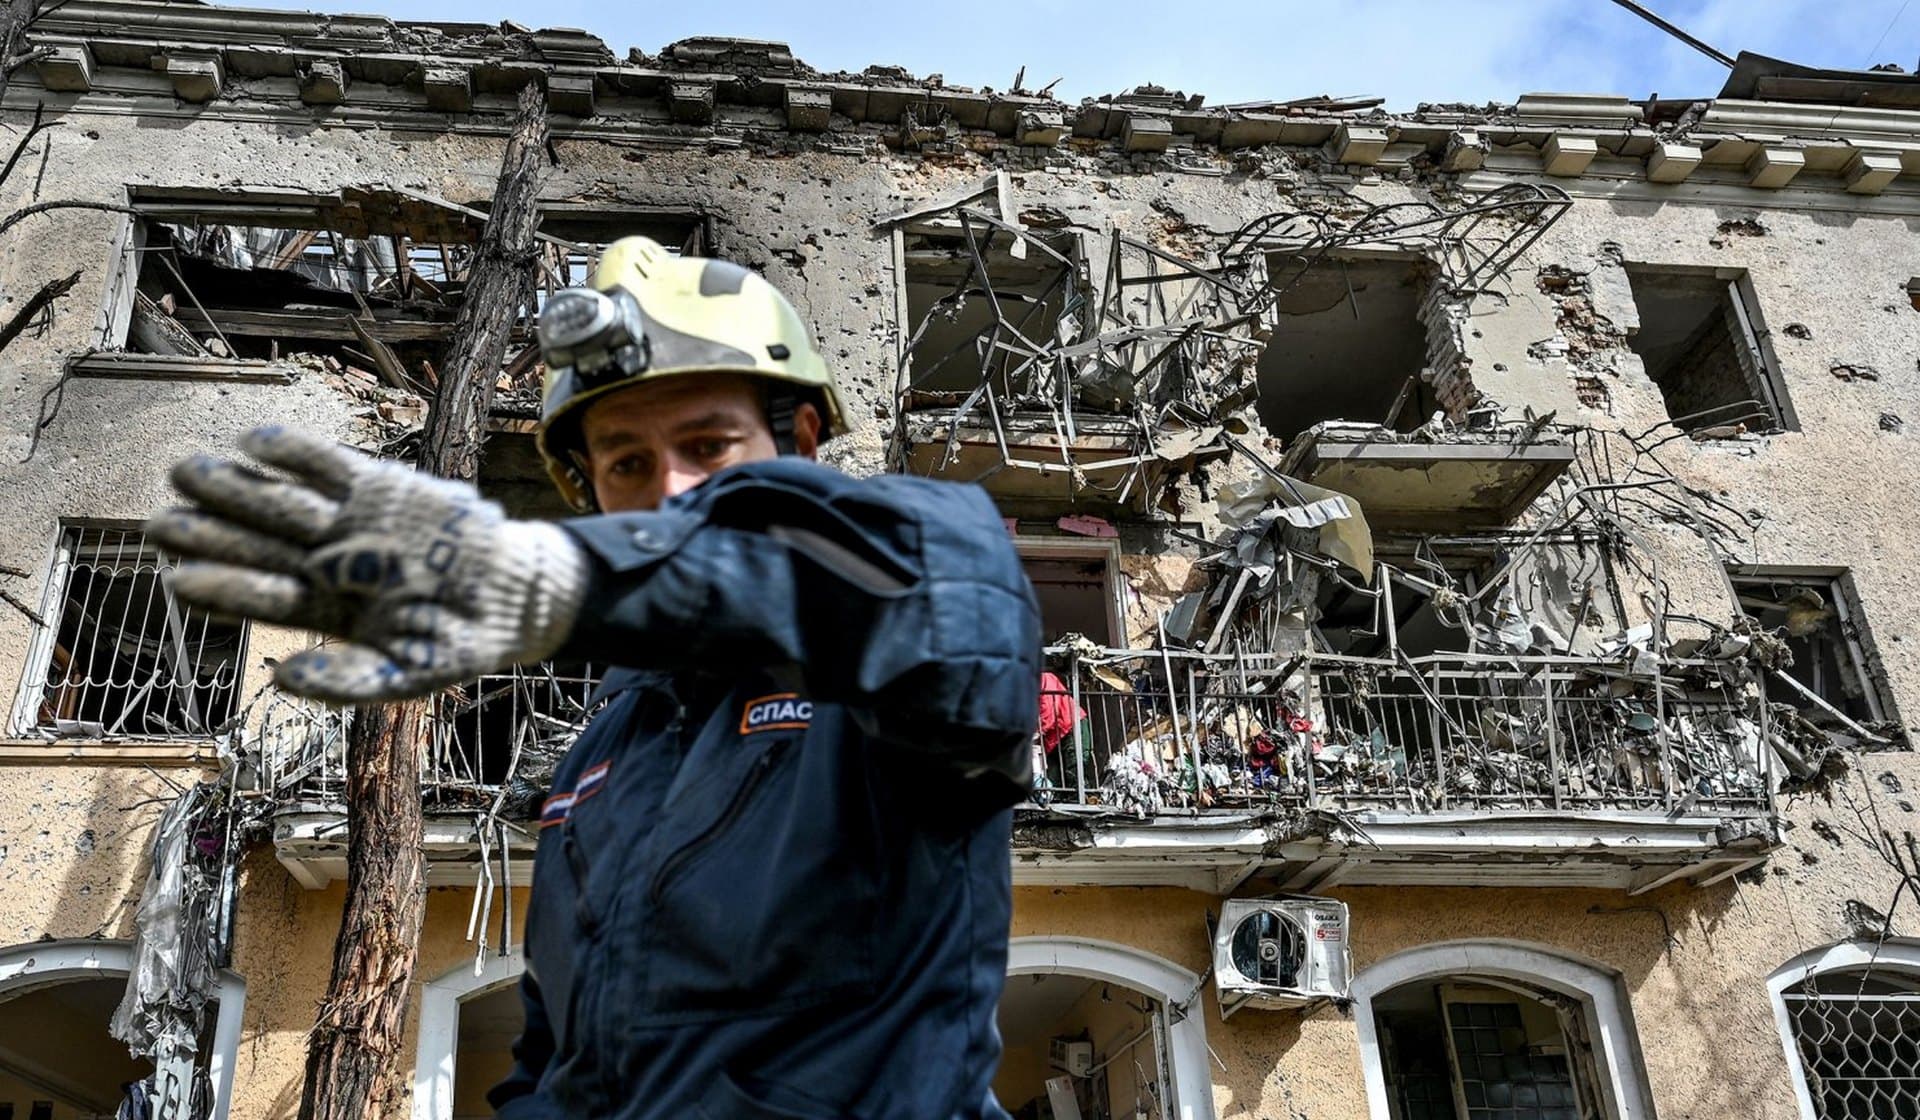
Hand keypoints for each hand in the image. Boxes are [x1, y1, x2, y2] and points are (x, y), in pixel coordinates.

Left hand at [147, 426, 587, 702]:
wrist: (515, 594)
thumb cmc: (460, 640)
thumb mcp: (410, 674)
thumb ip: (348, 681)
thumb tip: (284, 679)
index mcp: (327, 610)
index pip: (262, 598)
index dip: (221, 590)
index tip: (176, 581)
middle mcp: (326, 563)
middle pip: (257, 545)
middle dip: (209, 533)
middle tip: (160, 523)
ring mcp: (350, 522)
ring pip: (281, 502)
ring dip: (235, 487)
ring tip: (186, 471)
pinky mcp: (380, 487)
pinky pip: (329, 466)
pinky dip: (295, 454)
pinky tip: (254, 444)